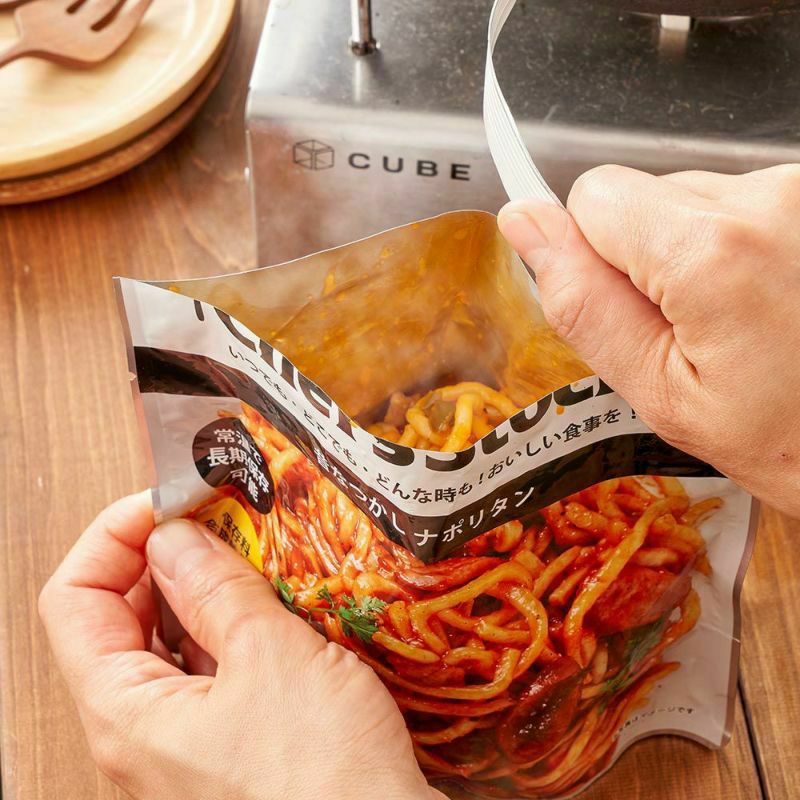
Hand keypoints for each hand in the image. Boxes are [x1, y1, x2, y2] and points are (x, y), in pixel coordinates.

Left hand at [39, 492, 444, 799]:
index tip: (168, 502)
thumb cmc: (322, 777)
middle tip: (217, 516)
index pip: (73, 600)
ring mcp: (183, 739)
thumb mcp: (270, 659)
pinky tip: (271, 600)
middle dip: (160, 556)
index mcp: (125, 713)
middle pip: (115, 618)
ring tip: (251, 549)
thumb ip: (215, 589)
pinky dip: (229, 622)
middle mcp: (140, 731)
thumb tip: (172, 535)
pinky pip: (208, 667)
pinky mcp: (227, 741)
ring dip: (201, 587)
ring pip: (166, 641)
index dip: (111, 537)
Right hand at [498, 164, 799, 517]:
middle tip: (698, 333)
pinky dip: (744, 249)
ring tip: (746, 323)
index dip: (594, 255)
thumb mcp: (662, 393)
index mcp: (712, 250)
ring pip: (697, 198)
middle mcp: (772, 196)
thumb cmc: (791, 441)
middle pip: (648, 195)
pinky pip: (746, 205)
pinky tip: (774, 302)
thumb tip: (524, 224)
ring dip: (703, 257)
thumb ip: (584, 304)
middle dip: (652, 259)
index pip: (595, 196)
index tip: (632, 308)